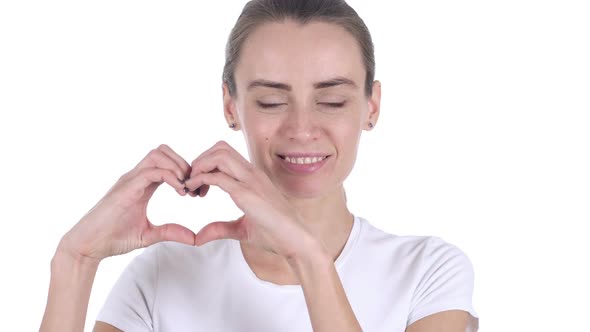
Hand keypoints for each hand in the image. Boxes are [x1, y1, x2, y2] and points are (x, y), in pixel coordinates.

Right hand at [57, 144, 196, 262]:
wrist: (88, 246)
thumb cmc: (113, 238)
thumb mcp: (149, 235)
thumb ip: (171, 232)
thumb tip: (194, 238)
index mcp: (142, 184)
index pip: (165, 162)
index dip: (184, 171)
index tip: (194, 190)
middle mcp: (135, 177)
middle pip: (162, 151)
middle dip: (183, 162)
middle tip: (193, 185)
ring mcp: (129, 181)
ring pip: (157, 155)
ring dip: (177, 166)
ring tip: (185, 187)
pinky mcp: (125, 189)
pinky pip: (150, 171)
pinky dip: (169, 176)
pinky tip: (178, 190)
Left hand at [184, 140, 317, 259]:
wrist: (297, 240)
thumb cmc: (276, 234)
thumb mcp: (242, 229)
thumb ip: (220, 228)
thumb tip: (199, 236)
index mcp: (253, 177)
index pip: (225, 154)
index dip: (206, 163)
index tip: (197, 184)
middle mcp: (252, 173)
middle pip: (220, 148)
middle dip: (200, 160)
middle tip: (191, 181)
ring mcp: (250, 181)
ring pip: (218, 155)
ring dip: (199, 166)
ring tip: (191, 185)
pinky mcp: (247, 194)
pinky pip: (218, 177)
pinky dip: (201, 180)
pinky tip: (195, 192)